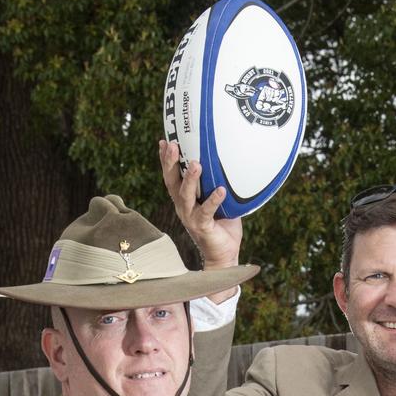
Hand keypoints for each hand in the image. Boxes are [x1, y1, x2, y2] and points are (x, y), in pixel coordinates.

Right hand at [159, 140, 242, 268]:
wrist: (223, 255)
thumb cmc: (222, 225)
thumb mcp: (219, 200)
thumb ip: (218, 183)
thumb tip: (230, 161)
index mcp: (183, 199)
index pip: (171, 176)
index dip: (166, 160)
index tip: (165, 141)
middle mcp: (183, 207)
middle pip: (172, 182)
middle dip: (171, 163)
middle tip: (173, 145)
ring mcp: (191, 218)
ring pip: (186, 196)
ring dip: (190, 179)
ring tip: (196, 164)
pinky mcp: (202, 227)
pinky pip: (207, 211)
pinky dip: (214, 200)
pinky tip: (221, 190)